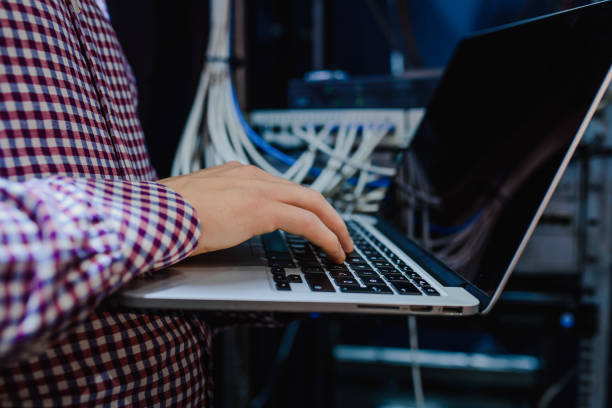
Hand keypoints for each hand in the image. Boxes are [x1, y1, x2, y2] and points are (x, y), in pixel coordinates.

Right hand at [157, 162, 353, 261]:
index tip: (315, 221)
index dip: (304, 205)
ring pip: (313, 203)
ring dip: (334, 226)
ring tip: (343, 246)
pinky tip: (334, 250)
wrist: (152, 214)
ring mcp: (257, 188)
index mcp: (236, 174)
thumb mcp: (197, 208)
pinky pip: (307, 221)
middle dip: (329, 215)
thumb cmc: (165, 217)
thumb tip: (220, 224)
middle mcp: (251, 175)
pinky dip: (326, 236)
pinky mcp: (261, 207)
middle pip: (305, 192)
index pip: (282, 188)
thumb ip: (216, 210)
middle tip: (342, 235)